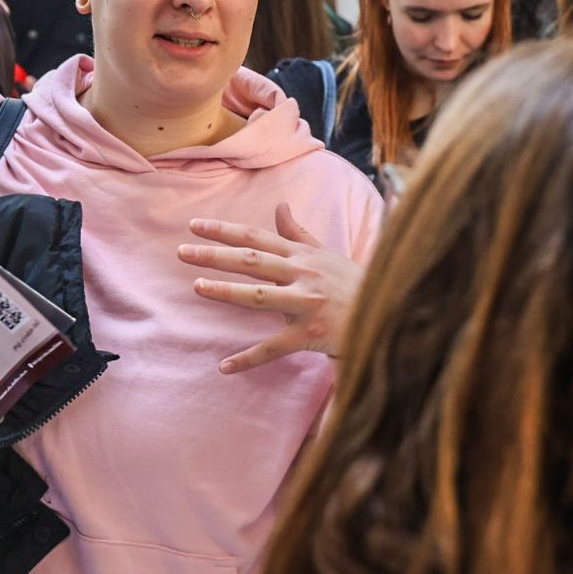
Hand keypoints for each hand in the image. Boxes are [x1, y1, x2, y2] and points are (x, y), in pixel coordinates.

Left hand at [177, 202, 363, 374]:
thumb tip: (279, 206)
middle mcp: (302, 275)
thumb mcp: (326, 255)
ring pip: (258, 296)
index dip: (225, 230)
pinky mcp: (311, 335)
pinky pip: (274, 348)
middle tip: (181, 251)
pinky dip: (248, 359)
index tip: (194, 225)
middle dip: (214, 254)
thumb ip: (299, 233)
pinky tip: (224, 367)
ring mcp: (306, 304)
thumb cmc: (354, 284)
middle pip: (252, 261)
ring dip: (226, 291)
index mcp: (303, 256)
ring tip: (197, 287)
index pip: (257, 238)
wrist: (390, 313)